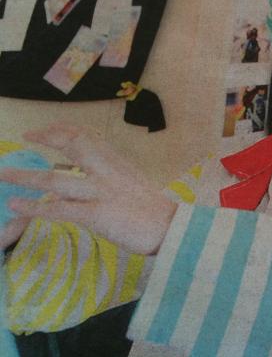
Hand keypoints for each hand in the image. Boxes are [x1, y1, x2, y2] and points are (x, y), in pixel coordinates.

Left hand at [0, 124, 176, 254]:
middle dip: (47, 138)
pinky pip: (60, 209)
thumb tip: (81, 172)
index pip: (87, 134)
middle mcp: (108, 171)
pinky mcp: (97, 215)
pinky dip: (35, 207)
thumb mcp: (130, 181)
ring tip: (4, 174)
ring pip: (57, 179)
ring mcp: (101, 192)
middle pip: (73, 145)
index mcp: (117, 161)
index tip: (43, 130)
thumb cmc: (151, 208)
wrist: (170, 228)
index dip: (62, 129)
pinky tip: (17, 205)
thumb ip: (108, 173)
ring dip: (26, 176)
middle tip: (26, 138)